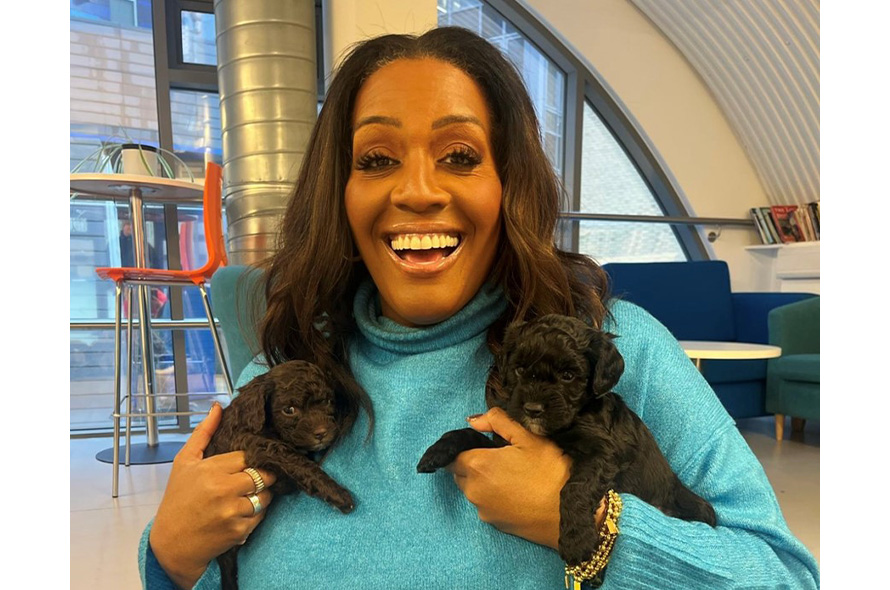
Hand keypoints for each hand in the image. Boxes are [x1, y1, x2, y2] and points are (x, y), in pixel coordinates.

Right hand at [149, 404, 277, 588]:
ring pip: (266, 495)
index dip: (251, 458)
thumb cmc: (177, 500)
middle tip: (253, 478)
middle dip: (263, 475)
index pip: (248, 455)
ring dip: (261, 495)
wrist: (172, 544)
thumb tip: (218, 407)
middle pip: (263, 474)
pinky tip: (238, 513)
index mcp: (211, 469)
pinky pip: (261, 515)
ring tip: (244, 496)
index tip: (249, 461)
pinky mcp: (239, 530)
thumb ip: (203, 433)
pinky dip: (255, 514)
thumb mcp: (184, 463)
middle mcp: (224, 490)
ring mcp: (233, 511)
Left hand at [449, 407, 605, 549]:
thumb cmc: (551, 472)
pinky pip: (485, 505)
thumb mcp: (528, 437)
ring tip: (511, 476)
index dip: (468, 446)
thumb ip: (497, 422)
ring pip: (472, 490)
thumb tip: (474, 420)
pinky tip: (516, 493)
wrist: (570, 513)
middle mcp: (473, 490)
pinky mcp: (494, 524)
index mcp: (478, 465)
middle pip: (460, 472)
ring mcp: (483, 509)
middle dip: (473, 464)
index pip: (454, 454)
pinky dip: (493, 497)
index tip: (485, 444)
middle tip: (500, 458)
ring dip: (482, 481)